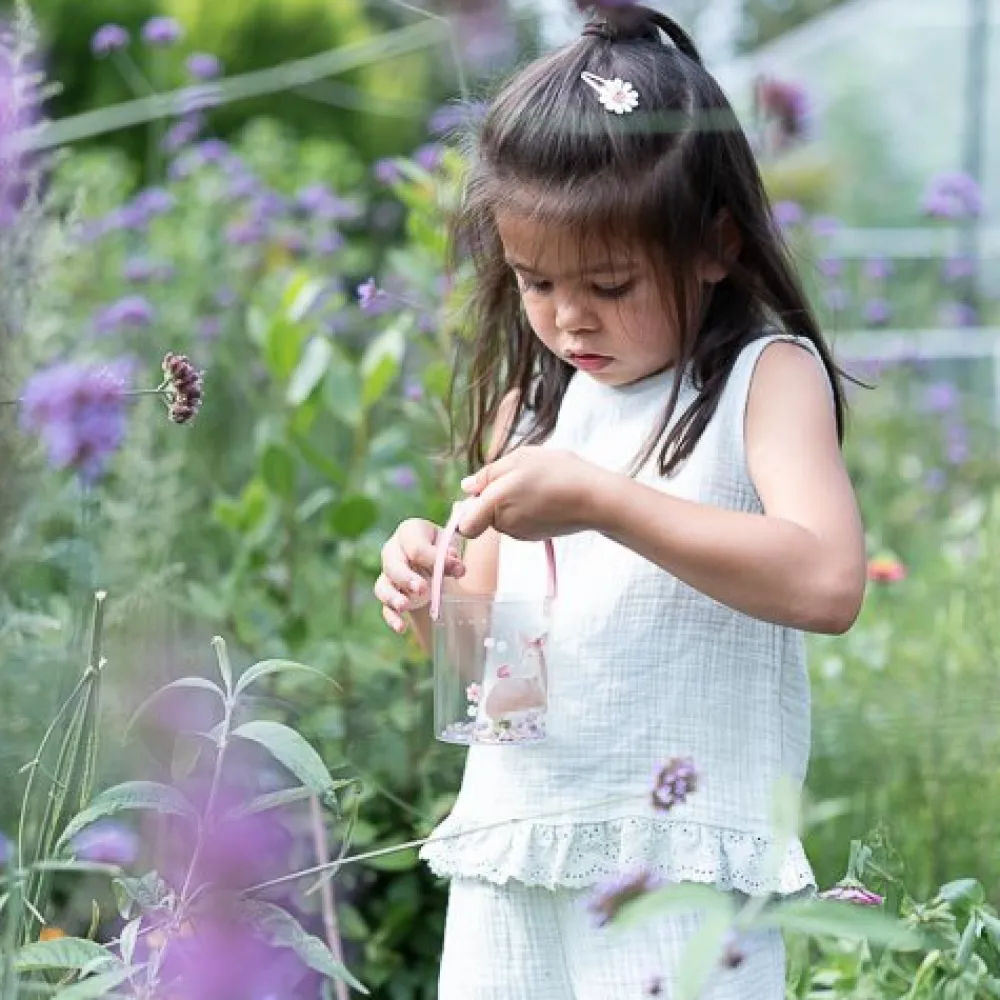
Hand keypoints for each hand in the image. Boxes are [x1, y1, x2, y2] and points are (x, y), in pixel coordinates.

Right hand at [374, 518, 464, 632]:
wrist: (435, 559)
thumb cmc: (442, 548)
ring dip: (393, 597)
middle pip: (393, 565)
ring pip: (383, 586)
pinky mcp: (389, 595)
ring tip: (404, 607)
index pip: (416, 546)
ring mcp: (388, 575)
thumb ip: (452, 555)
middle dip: (407, 578)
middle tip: (422, 589)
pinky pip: (385, 607)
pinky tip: (401, 627)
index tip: (458, 570)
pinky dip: (392, 618)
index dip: (435, 559)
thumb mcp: (450, 546)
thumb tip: (457, 567)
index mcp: (409, 532)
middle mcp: (393, 551)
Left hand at [457, 446, 604, 540]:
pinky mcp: (536, 536)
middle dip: (495, 498)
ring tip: (537, 485)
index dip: (468, 509)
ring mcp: (521, 533)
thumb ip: (488, 474)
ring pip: (504, 518)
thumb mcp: (520, 459)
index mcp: (495, 503)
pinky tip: (546, 497)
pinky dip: (527, 510)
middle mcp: (505, 524)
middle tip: (520, 477)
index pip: (466, 525)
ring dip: (513, 502)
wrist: (595, 498)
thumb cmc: (558, 472)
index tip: (481, 493)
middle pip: (485, 516)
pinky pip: (520, 522)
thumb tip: (466, 487)